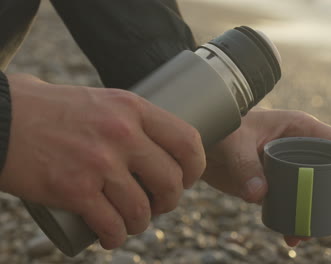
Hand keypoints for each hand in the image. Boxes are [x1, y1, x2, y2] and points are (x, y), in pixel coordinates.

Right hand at [0, 74, 205, 248]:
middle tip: (159, 204)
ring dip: (141, 224)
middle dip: (170, 201)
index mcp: (132, 108)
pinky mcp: (74, 190)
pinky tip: (112, 237)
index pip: (187, 140)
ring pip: (141, 209)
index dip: (195, 166)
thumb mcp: (99, 100)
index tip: (187, 178)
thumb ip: (126, 118)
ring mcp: (99, 163)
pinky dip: (115, 238)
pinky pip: (111, 225)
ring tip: (133, 222)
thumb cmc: (49, 108)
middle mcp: (122, 134)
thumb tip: (153, 141)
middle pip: (170, 180)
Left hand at [202, 107, 330, 245]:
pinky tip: (291, 237)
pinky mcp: (277, 186)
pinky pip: (295, 204)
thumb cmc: (222, 129)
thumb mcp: (234, 142)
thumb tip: (260, 195)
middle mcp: (300, 148)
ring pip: (317, 192)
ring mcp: (290, 169)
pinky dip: (296, 221)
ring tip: (313, 233)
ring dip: (321, 214)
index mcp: (298, 128)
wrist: (203, 145)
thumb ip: (246, 166)